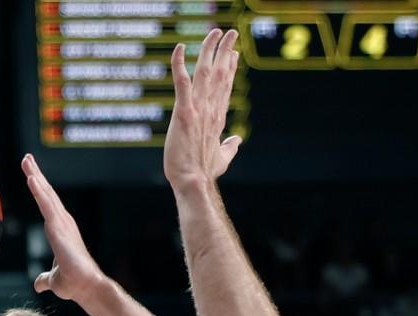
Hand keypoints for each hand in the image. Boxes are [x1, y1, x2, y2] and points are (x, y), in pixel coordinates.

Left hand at [21, 155, 108, 302]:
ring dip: (36, 176)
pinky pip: (46, 205)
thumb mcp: (53, 280)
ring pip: (46, 195)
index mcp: (60, 230)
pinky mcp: (59, 228)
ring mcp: (61, 224)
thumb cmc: (73, 283)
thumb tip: (39, 284)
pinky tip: (31, 179)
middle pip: (46, 194)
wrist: (86, 287)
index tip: (31, 174)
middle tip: (27, 157)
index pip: (47, 205)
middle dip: (36, 174)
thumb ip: (45, 278)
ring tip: (26, 160)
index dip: (39, 188)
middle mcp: (62, 223)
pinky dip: (38, 191)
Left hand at [164, 29, 243, 188]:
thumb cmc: (204, 172)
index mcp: (218, 117)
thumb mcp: (222, 158)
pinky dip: (179, 63)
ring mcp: (198, 109)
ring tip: (215, 32)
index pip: (225, 87)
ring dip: (210, 49)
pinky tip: (179, 47)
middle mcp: (211, 109)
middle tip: (229, 33)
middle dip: (225, 50)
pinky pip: (181, 82)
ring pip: (205, 72)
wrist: (194, 182)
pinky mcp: (184, 112)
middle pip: (220, 73)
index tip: (233, 53)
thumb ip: (230, 148)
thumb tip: (237, 142)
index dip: (230, 68)